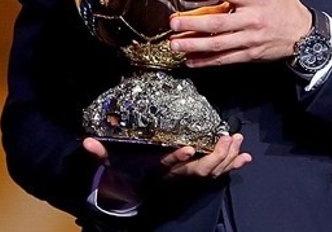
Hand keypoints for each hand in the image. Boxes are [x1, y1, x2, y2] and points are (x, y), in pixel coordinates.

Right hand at [83, 134, 252, 206]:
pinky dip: (232, 166)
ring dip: (227, 158)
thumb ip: (101, 153)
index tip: (191, 148)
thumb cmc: (124, 173)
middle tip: (228, 137)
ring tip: (238, 140)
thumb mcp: (111, 164)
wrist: (132, 194)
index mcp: (156, 171)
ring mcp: (186, 180)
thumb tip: (85, 142)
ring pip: (211, 173)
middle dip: (216, 156)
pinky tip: (246, 158)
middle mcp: (175, 178)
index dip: (179, 158)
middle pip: (199, 171)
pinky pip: (217, 174)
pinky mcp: (195, 178)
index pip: (168, 166)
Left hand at [168, 0, 312, 66]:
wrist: (304, 35)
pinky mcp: (249, 55)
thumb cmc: (286, 5)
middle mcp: (252, 20)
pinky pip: (225, 59)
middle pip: (220, 24)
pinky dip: (206, 61)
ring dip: (195, 45)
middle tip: (174, 22)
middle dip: (194, 24)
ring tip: (175, 44)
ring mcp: (250, 40)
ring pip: (219, 45)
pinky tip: (190, 60)